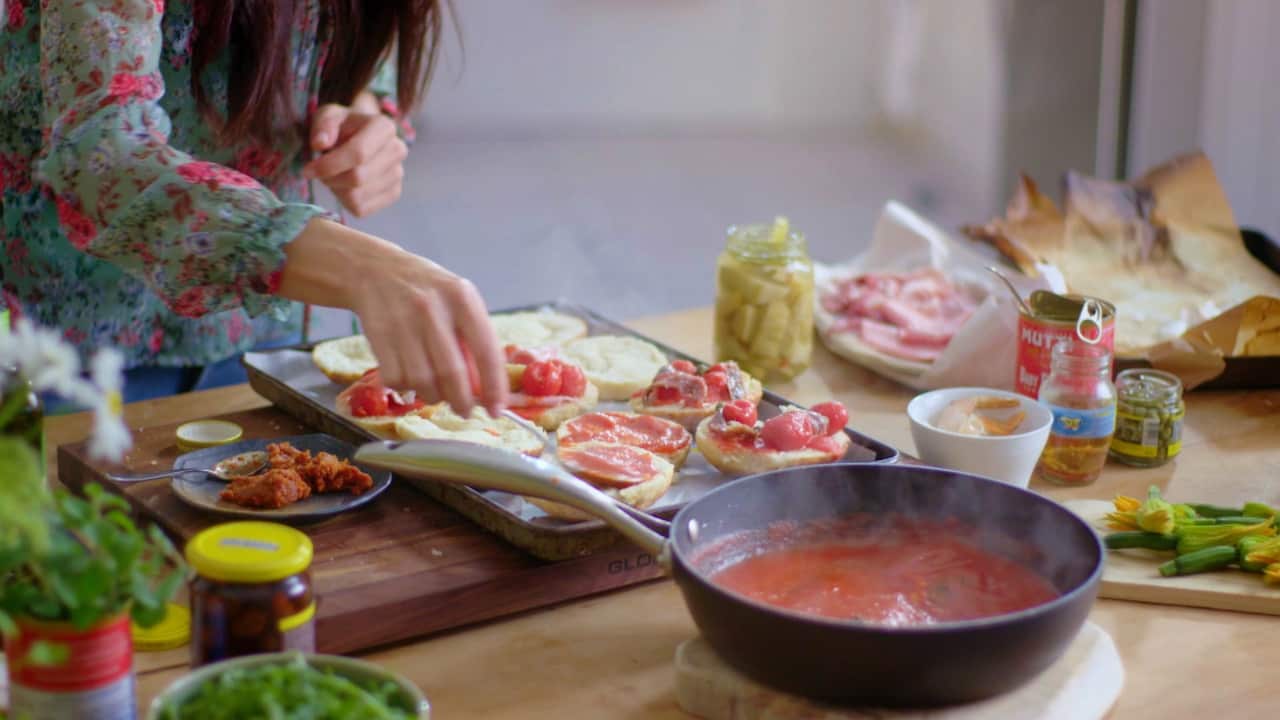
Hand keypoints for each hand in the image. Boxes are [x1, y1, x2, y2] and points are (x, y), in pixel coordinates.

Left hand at [303, 103, 407, 217]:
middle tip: (319, 172)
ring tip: (334, 175)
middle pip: (357, 178)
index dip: (329, 165)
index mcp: (384, 127)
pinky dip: (345, 201)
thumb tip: (320, 143)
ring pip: (357, 197)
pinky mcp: (394, 193)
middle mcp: (397, 150)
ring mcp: (398, 174)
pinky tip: (344, 186)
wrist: (362, 134)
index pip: (358, 154)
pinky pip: (362, 209)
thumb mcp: (329, 115)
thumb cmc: (344, 126)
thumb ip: (323, 125)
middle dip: (331, 179)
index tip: (307, 170)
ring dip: (337, 189)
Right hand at [354, 256, 507, 415]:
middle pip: (452, 373)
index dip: (493, 387)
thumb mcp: (459, 303)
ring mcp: (403, 322)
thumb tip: (485, 390)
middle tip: (465, 411)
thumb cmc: (428, 292)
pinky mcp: (378, 335)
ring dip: (433, 397)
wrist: (377, 271)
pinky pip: (397, 379)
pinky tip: (411, 378)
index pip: (486, 351)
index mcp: (462, 298)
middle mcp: (433, 309)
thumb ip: (474, 341)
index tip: (496, 409)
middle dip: (462, 402)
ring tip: (437, 391)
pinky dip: (407, 388)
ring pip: (423, 381)